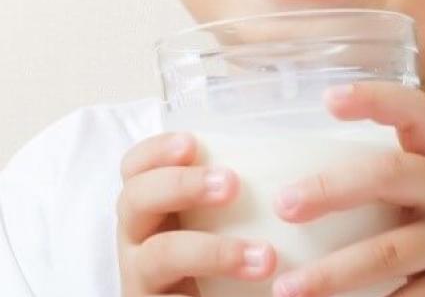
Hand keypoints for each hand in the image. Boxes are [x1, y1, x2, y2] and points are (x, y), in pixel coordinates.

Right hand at [117, 132, 278, 295]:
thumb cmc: (223, 270)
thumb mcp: (222, 227)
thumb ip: (233, 200)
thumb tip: (289, 168)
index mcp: (152, 210)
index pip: (135, 170)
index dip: (155, 152)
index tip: (192, 143)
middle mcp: (137, 240)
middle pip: (135, 200)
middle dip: (180, 186)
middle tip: (231, 185)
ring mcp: (141, 278)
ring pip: (159, 255)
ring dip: (213, 251)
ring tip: (264, 257)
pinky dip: (201, 296)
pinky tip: (241, 296)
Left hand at [265, 82, 424, 296]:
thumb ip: (394, 167)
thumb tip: (290, 171)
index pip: (416, 112)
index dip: (376, 100)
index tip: (330, 98)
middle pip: (392, 177)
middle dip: (334, 188)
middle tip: (284, 204)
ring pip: (390, 253)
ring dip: (334, 273)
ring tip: (286, 288)